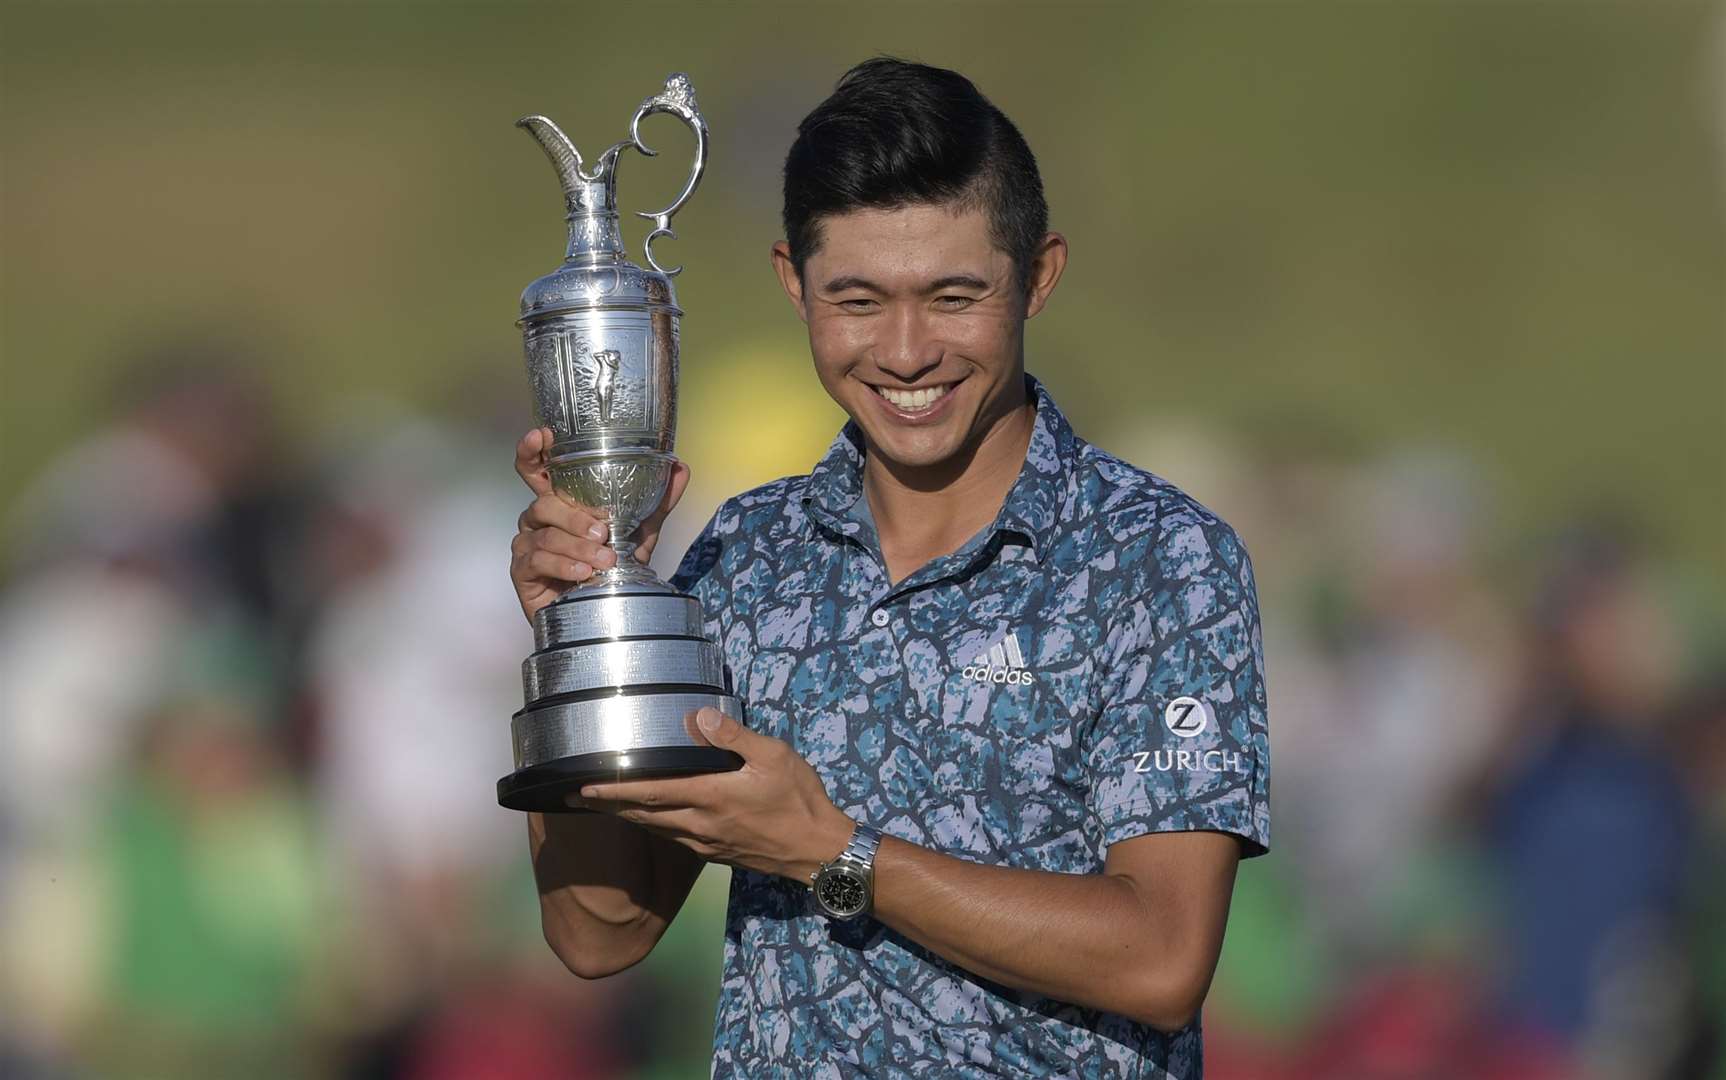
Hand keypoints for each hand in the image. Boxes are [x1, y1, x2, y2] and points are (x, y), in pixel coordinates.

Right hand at [509, 426, 691, 622]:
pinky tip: (583, 574)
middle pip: (543, 503)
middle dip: (572, 515)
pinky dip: (564, 566)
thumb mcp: (639, 533)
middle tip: (602, 532)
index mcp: (561, 502)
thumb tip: (680, 468)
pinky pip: (538, 561)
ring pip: (545, 534)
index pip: (537, 470)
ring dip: (577, 546)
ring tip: (604, 560)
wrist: (602, 614)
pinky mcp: (523, 571)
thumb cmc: (610, 569)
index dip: (533, 450)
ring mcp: (527, 544)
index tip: (541, 436)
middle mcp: (538, 519)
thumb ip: (656, 502)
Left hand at [578, 707, 855, 883]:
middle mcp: (700, 824)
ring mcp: (706, 842)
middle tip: (576, 795)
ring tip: (603, 805)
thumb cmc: (800, 801)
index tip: (582, 785)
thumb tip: (699, 717)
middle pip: (642, 815)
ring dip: (626, 817)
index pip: (649, 793)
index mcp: (710, 797)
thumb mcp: (775, 757)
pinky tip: (650, 818)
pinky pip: (673, 838)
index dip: (612, 790)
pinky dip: (652, 826)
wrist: (819, 852)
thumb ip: (734, 737)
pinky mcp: (715, 853)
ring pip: (655, 829)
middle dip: (607, 805)